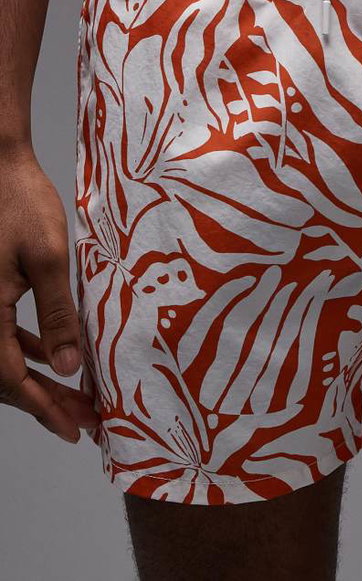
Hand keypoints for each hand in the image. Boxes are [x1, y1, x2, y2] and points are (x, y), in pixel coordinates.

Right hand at [0, 144, 98, 441]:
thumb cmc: (18, 202)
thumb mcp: (46, 258)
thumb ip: (58, 315)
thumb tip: (70, 367)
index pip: (11, 379)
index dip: (44, 408)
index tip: (75, 428)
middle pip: (4, 375)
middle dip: (45, 401)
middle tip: (85, 419)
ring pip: (4, 357)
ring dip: (38, 378)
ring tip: (78, 395)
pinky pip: (2, 333)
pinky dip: (28, 348)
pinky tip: (55, 354)